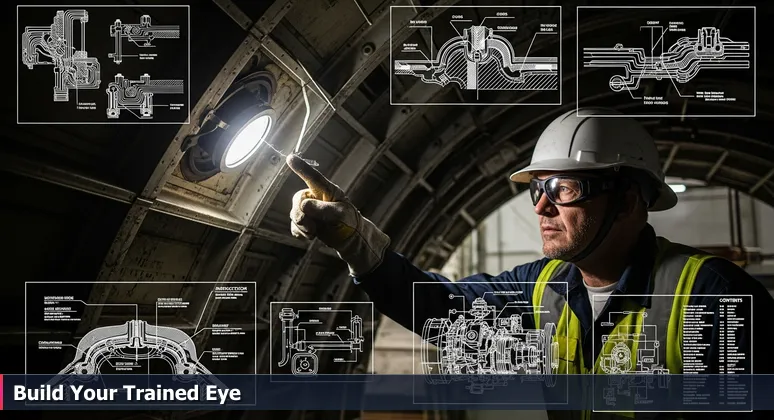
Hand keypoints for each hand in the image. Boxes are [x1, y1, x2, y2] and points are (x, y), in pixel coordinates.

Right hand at [287, 154, 389, 275]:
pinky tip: (311, 236)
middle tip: (311, 227)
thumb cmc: (349, 221)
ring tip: (315, 232)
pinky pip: (294, 225)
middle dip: (301, 214)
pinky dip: (300, 233)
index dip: (301, 167)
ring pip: (294, 214)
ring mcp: (309, 209)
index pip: (313, 177)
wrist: (349, 238)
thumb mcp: (340, 214)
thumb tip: (304, 206)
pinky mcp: (305, 222)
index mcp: (326, 190)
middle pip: (297, 199)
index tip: (290, 158)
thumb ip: (323, 209)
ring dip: (302, 226)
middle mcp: (315, 197)